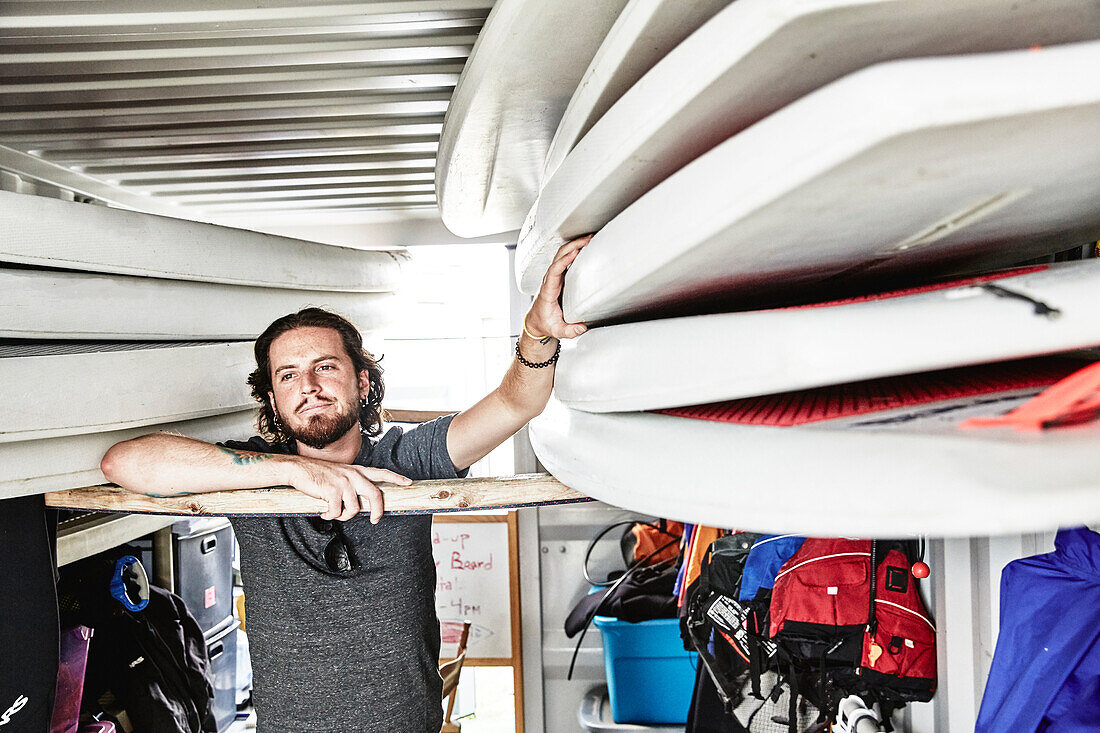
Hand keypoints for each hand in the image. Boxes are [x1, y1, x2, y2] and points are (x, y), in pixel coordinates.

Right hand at [289, 459, 410, 522]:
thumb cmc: (318, 474)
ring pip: (354, 509)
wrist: (298, 469)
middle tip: (374, 520)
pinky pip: (337, 512)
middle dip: (378, 511)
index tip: (408, 482)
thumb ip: (352, 484)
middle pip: (375, 495)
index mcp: (356, 470)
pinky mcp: (333, 491)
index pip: (381, 472)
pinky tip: (324, 512)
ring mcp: (344, 483)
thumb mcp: (340, 474)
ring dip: (343, 515)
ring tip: (333, 512)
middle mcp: (353, 475)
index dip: (396, 478)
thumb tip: (359, 503)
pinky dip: (329, 516)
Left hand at [524, 235, 591, 339]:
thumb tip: (581, 328)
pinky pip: (565, 259)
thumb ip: (568, 331)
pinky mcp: (559, 276)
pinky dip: (574, 250)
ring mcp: (554, 277)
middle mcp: (549, 280)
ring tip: (589, 239)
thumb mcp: (557, 331)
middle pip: (558, 257)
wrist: (536, 321)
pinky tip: (584, 247)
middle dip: (572, 246)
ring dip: (574, 245)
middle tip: (588, 239)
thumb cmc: (545, 323)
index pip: (554, 272)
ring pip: (561, 255)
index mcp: (548, 291)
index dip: (564, 261)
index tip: (574, 253)